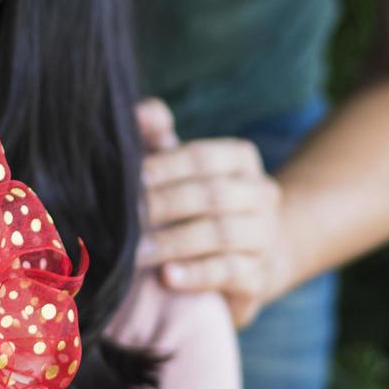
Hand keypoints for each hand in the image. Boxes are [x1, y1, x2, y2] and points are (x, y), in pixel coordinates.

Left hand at [136, 98, 289, 326]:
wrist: (245, 258)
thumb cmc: (197, 203)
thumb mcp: (179, 168)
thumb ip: (158, 137)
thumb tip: (142, 112)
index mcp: (242, 160)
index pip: (203, 158)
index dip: (165, 167)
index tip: (129, 179)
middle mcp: (261, 194)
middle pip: (212, 195)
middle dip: (164, 205)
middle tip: (124, 219)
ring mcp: (265, 236)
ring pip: (222, 234)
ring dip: (174, 242)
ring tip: (135, 253)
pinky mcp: (260, 276)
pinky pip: (230, 272)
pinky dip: (197, 274)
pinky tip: (167, 277)